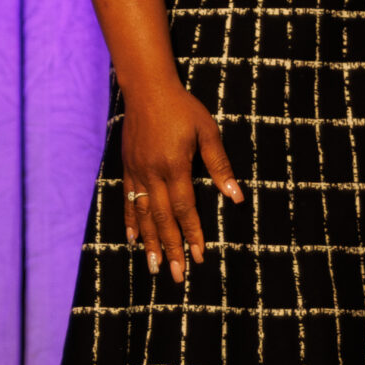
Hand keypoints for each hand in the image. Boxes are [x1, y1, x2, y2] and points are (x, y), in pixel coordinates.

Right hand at [120, 81, 242, 281]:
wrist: (147, 89)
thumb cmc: (183, 108)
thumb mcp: (207, 132)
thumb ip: (220, 166)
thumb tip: (236, 196)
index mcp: (175, 165)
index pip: (184, 207)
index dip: (191, 233)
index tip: (198, 257)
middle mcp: (153, 172)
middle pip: (161, 218)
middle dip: (170, 248)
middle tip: (175, 275)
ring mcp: (137, 171)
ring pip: (142, 214)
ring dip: (149, 243)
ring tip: (153, 267)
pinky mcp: (128, 167)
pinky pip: (128, 200)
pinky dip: (130, 222)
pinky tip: (133, 239)